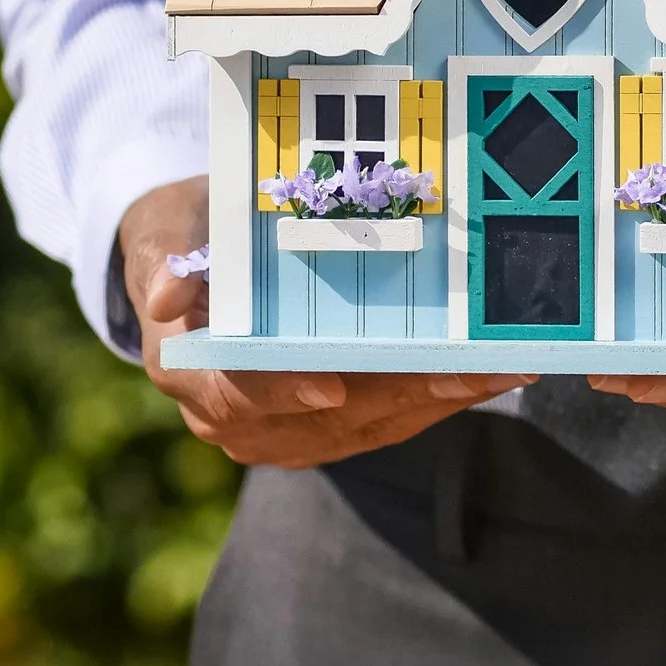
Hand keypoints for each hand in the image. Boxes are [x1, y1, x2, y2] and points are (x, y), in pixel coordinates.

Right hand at [120, 177, 531, 467]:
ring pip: (369, 423)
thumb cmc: (185, 238)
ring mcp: (282, 432)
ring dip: (438, 400)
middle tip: (471, 368)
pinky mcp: (326, 432)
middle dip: (404, 393)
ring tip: (502, 369)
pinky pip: (387, 422)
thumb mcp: (165, 233)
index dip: (283, 391)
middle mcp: (233, 418)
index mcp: (186, 370)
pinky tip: (488, 375)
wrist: (192, 271)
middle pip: (327, 415)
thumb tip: (163, 294)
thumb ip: (167, 260)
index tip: (331, 389)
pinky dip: (437, 400)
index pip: (237, 391)